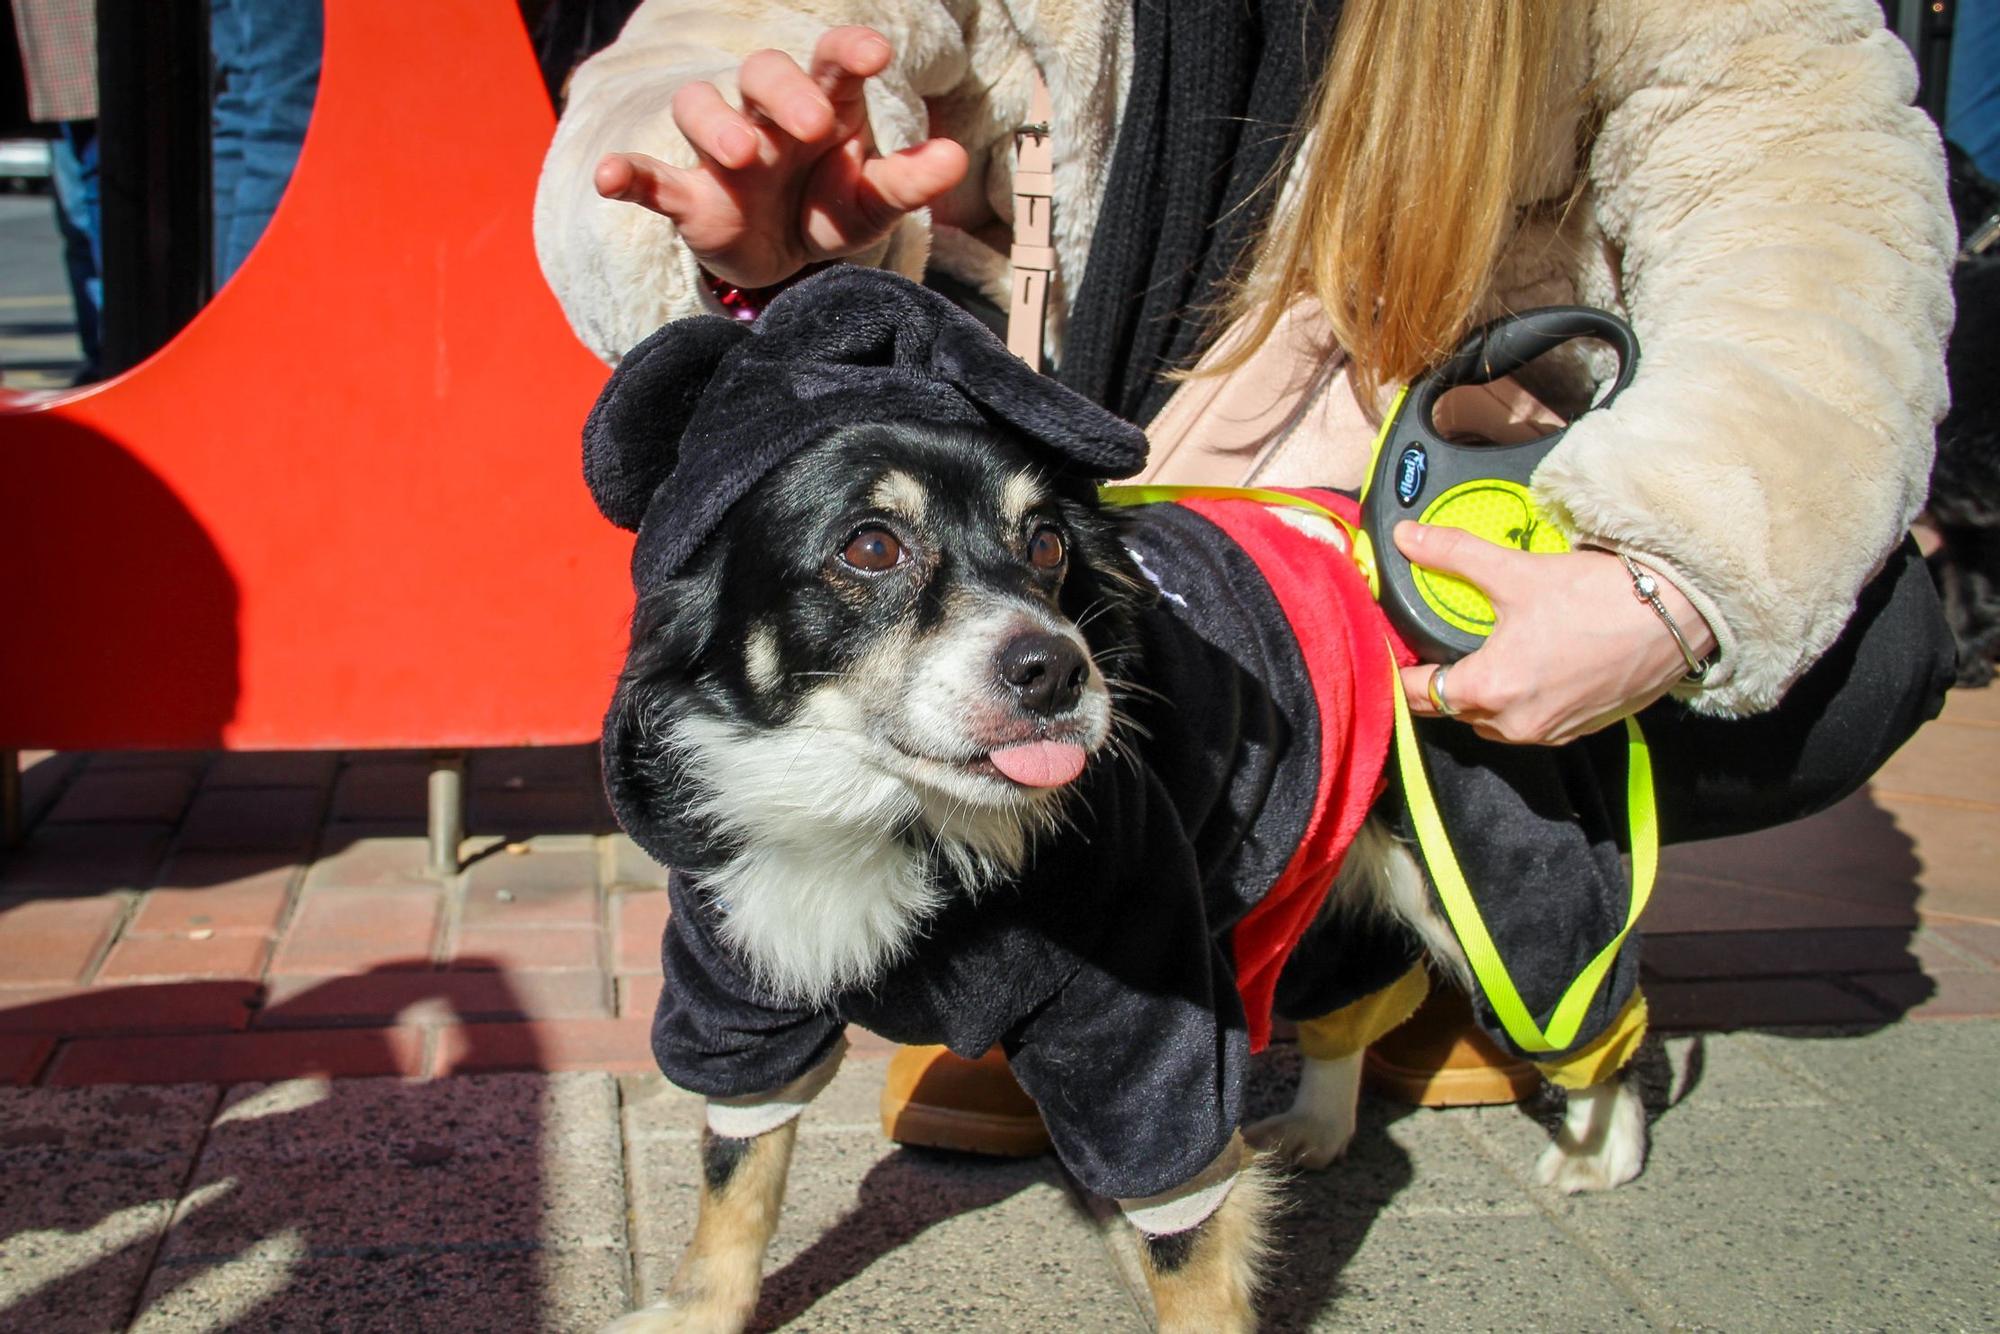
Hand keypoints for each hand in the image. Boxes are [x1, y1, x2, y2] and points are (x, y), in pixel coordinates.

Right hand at [592, 26, 969, 289]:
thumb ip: (908, 181)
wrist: (784, 260)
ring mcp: (721, 150)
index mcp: (822, 102)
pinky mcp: (687, 195)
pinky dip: (626, 174)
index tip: (874, 54)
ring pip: (699, 105)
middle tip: (813, 124)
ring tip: (743, 155)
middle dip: (785, 90)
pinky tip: (609, 180)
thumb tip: (954, 158)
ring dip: (716, 122)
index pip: (833, 59)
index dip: (849, 49)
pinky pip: (649, 175)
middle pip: (762, 71)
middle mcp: (766, 114)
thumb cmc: (829, 208)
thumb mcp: (873, 203)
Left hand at [1393, 522, 1716, 745]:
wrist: (1678, 616)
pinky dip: (1521, 702)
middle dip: (1439, 683)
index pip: (1417, 696)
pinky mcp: (1582, 729)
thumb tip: (1406, 536)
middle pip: (1453, 710)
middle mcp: (1516, 724)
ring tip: (1480, 656)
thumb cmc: (1598, 597)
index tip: (1393, 652)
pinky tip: (1529, 668)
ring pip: (1493, 722)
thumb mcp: (1515, 572)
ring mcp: (1552, 732)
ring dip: (1482, 696)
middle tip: (1432, 647)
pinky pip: (1533, 723)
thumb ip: (1453, 554)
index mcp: (1490, 691)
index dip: (1398, 673)